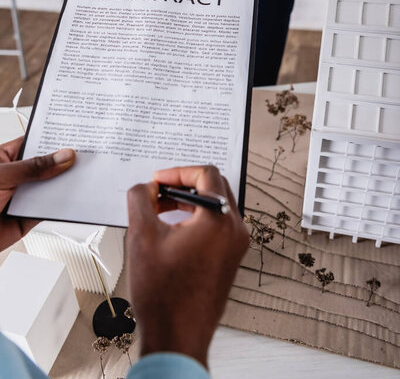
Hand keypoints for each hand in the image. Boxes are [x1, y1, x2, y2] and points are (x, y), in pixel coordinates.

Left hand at [0, 136, 75, 250]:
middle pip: (46, 165)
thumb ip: (34, 168)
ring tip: (86, 175)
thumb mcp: (2, 176)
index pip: (34, 143)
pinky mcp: (27, 218)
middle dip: (64, 161)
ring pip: (50, 187)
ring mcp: (22, 197)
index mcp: (4, 158)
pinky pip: (49, 208)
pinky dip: (63, 204)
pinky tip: (75, 197)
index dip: (53, 138)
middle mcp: (15, 176)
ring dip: (65, 183)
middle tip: (86, 155)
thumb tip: (62, 156)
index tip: (75, 134)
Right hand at [126, 165, 248, 367]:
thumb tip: (144, 188)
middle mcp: (235, 230)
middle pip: (214, 187)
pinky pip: (217, 225)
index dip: (177, 171)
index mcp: (219, 220)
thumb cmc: (164, 295)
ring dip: (189, 201)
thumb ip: (140, 200)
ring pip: (216, 206)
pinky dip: (197, 218)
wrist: (178, 336)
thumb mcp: (141, 236)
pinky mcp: (231, 258)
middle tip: (158, 191)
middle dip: (183, 184)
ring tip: (160, 209)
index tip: (158, 180)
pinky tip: (172, 228)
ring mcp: (236, 246)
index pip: (205, 174)